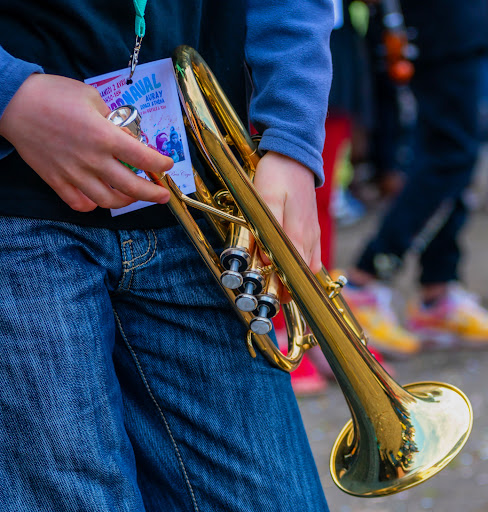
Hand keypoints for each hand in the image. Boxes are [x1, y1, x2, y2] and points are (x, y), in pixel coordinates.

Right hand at [0, 74, 172, 211]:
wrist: (12, 103)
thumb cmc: (54, 95)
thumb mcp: (92, 98)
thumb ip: (113, 120)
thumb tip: (127, 135)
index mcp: (104, 136)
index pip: (143, 157)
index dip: (160, 165)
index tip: (167, 166)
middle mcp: (92, 160)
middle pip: (131, 187)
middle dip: (153, 194)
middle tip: (163, 195)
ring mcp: (74, 174)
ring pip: (108, 201)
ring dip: (126, 201)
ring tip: (133, 196)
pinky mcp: (57, 181)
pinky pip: (80, 203)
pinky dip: (93, 205)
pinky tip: (100, 197)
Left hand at [253, 151, 321, 300]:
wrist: (294, 155)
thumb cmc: (277, 175)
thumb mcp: (266, 199)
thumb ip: (269, 230)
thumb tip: (270, 261)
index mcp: (297, 233)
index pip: (294, 270)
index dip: (286, 289)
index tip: (277, 303)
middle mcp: (309, 237)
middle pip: (302, 272)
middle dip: (290, 288)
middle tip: (277, 302)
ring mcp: (312, 233)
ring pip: (308, 265)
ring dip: (297, 278)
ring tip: (284, 293)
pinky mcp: (311, 227)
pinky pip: (312, 254)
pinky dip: (304, 266)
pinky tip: (297, 271)